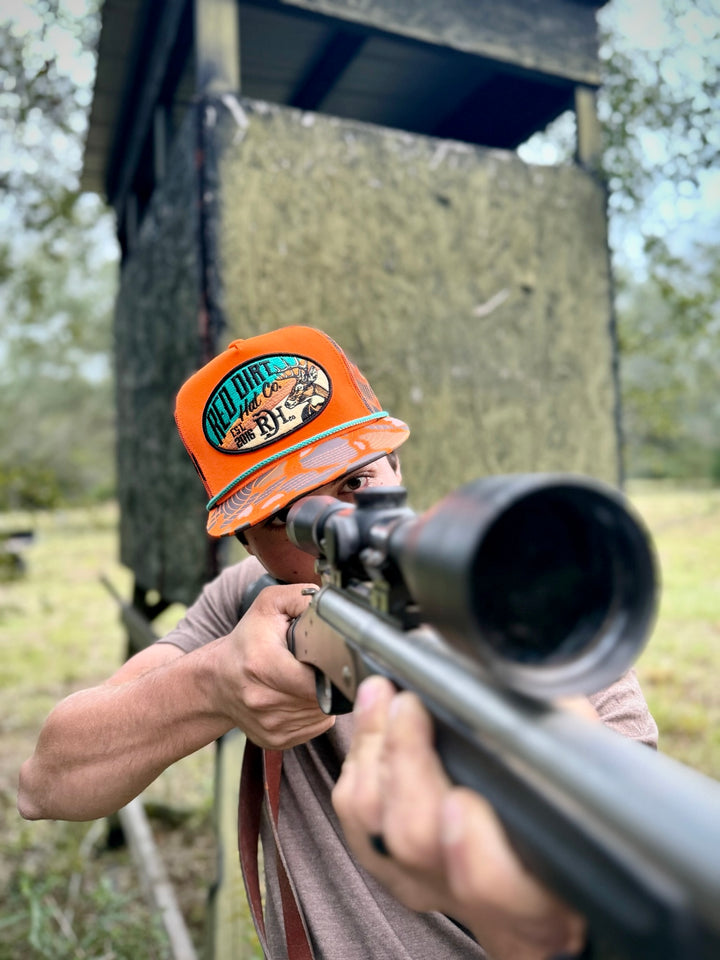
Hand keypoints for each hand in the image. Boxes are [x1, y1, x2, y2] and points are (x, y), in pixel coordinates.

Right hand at [209, 583, 334, 749]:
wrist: (217, 681)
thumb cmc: (246, 642)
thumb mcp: (268, 605)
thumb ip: (300, 596)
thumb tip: (329, 603)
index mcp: (263, 665)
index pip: (316, 679)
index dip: (329, 667)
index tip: (327, 656)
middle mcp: (264, 700)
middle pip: (322, 696)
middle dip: (327, 679)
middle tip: (315, 664)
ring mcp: (270, 725)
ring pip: (323, 713)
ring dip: (323, 696)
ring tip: (306, 678)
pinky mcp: (276, 740)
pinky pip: (316, 727)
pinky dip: (316, 712)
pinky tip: (301, 695)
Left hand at [332, 676, 586, 959]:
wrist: (546, 863)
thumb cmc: (573, 809)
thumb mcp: (590, 774)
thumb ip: (563, 738)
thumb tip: (523, 680)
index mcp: (545, 897)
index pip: (503, 891)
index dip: (474, 855)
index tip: (461, 798)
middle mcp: (480, 906)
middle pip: (420, 844)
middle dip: (407, 765)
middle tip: (410, 705)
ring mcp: (430, 888)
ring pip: (378, 830)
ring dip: (375, 753)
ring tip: (385, 695)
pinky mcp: (393, 869)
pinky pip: (358, 821)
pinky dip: (360, 764)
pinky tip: (373, 719)